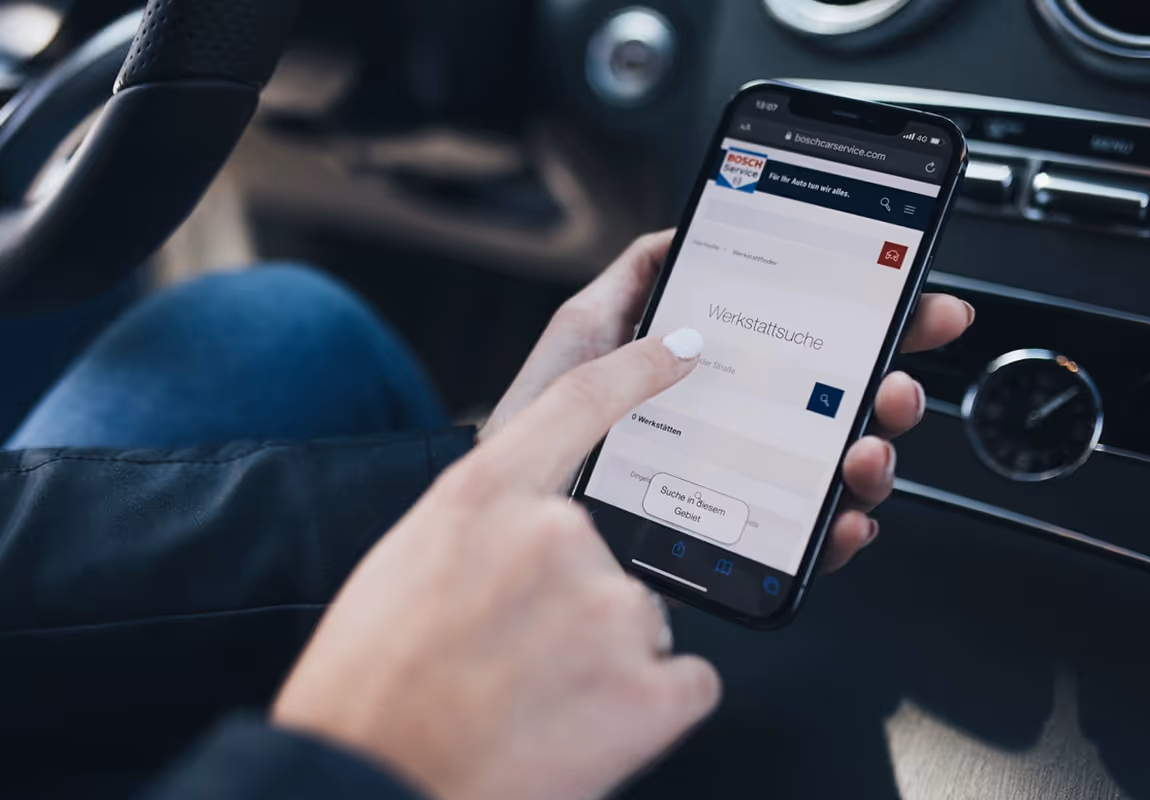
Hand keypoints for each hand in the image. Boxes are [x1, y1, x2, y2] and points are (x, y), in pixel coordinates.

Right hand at [274, 330, 718, 799]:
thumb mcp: (409, 568)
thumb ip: (484, 530)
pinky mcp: (651, 687)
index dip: (638, 367)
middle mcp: (555, 534)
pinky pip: (683, 681)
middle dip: (576, 604)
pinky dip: (645, 711)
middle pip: (607, 553)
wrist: (366, 786)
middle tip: (517, 661)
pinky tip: (583, 731)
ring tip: (534, 705)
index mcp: (484, 497)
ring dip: (603, 662)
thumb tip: (535, 532)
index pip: (580, 401)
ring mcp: (607, 608)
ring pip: (639, 622)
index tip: (682, 347)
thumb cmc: (371, 689)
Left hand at [480, 230, 974, 572]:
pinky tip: (841, 520)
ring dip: (874, 455)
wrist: (505, 504)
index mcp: (720, 371)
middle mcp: (744, 424)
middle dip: (892, 387)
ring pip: (838, 468)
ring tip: (863, 448)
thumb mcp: (583, 333)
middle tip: (895, 383)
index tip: (920, 302)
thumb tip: (681, 228)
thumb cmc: (537, 419)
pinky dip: (837, 531)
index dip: (877, 320)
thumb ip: (635, 281)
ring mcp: (746, 481)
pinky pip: (804, 536)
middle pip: (844, 404)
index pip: (814, 341)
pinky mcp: (735, 534)